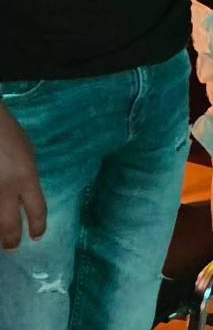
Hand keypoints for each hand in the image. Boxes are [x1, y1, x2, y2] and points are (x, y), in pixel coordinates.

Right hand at [0, 102, 44, 250]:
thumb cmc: (6, 134)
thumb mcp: (27, 153)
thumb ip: (26, 176)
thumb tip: (24, 194)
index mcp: (26, 177)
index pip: (37, 209)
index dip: (38, 225)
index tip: (38, 236)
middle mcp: (6, 190)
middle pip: (10, 226)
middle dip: (12, 240)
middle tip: (13, 248)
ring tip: (0, 242)